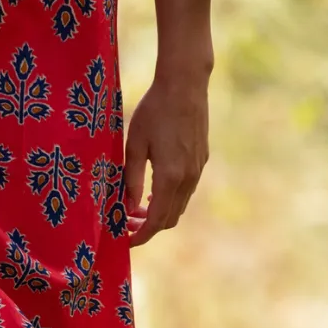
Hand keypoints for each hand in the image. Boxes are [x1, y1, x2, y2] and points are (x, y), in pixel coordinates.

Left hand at [123, 70, 209, 245]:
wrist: (185, 86)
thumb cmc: (154, 111)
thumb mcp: (134, 145)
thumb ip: (131, 179)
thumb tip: (127, 207)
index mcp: (169, 177)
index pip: (155, 221)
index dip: (140, 236)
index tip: (125, 241)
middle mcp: (188, 178)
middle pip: (169, 219)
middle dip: (148, 228)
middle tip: (126, 224)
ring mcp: (198, 170)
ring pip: (179, 206)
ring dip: (159, 214)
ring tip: (137, 208)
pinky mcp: (202, 161)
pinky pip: (186, 191)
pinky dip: (170, 199)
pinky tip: (154, 190)